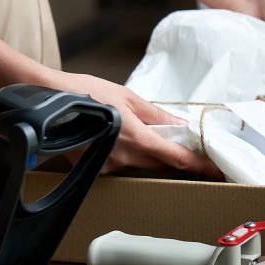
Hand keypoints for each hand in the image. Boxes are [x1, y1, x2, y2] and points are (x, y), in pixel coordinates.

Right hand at [64, 73, 222, 178]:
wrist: (48, 100)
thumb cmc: (86, 92)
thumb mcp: (128, 97)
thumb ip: (156, 114)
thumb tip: (180, 125)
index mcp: (138, 139)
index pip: (177, 159)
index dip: (200, 166)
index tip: (216, 171)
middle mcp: (125, 158)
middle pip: (161, 164)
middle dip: (174, 156)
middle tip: (184, 145)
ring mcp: (109, 166)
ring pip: (141, 165)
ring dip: (149, 153)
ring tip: (137, 130)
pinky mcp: (96, 168)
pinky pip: (123, 164)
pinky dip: (129, 154)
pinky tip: (118, 136)